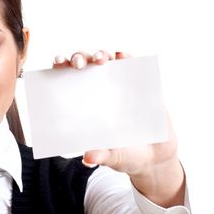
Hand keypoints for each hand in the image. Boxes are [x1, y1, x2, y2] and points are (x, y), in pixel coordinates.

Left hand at [51, 50, 184, 206]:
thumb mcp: (112, 157)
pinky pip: (132, 65)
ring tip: (101, 59)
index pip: (67, 80)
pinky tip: (122, 56)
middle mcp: (99, 91)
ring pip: (107, 60)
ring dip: (102, 54)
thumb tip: (88, 159)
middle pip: (86, 65)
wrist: (155, 158)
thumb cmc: (126, 156)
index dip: (61, 67)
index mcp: (85, 105)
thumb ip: (101, 155)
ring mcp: (119, 85)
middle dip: (80, 57)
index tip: (57, 64)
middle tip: (79, 64)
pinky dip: (126, 57)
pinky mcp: (140, 85)